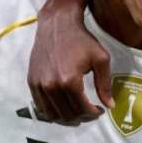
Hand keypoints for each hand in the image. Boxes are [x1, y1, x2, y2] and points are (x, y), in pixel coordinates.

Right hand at [27, 0, 112, 123]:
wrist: (57, 23)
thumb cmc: (81, 39)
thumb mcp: (101, 59)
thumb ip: (105, 85)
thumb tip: (109, 105)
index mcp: (70, 81)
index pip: (82, 109)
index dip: (93, 114)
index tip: (99, 111)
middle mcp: (52, 86)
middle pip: (67, 115)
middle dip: (81, 118)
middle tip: (89, 112)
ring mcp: (39, 85)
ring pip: (52, 115)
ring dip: (66, 118)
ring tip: (76, 112)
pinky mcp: (32, 81)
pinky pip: (40, 106)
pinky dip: (52, 111)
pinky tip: (62, 105)